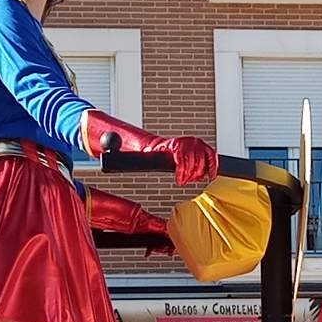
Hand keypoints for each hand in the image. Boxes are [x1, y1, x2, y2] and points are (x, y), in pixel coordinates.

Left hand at [84, 112, 216, 185]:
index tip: (179, 181)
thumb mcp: (128, 154)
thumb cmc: (138, 152)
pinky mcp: (197, 147)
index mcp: (167, 144)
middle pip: (196, 157)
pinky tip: (211, 174)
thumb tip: (108, 151)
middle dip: (191, 173)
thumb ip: (117, 152)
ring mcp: (191, 143)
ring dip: (200, 170)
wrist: (144, 146)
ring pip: (205, 156)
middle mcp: (182, 141)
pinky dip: (213, 164)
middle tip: (182, 181)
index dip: (183, 170)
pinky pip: (211, 155)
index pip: (182, 155)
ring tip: (188, 178)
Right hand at [164, 136, 216, 186]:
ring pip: (191, 162)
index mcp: (200, 144)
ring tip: (183, 181)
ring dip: (187, 175)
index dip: (212, 168)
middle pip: (201, 160)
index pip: (211, 155)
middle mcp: (195, 142)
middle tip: (191, 180)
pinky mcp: (176, 145)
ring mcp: (186, 142)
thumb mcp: (189, 159)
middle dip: (196, 173)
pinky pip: (181, 162)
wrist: (159, 147)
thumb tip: (201, 177)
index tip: (212, 177)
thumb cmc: (175, 154)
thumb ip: (197, 166)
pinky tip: (179, 179)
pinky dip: (180, 173)